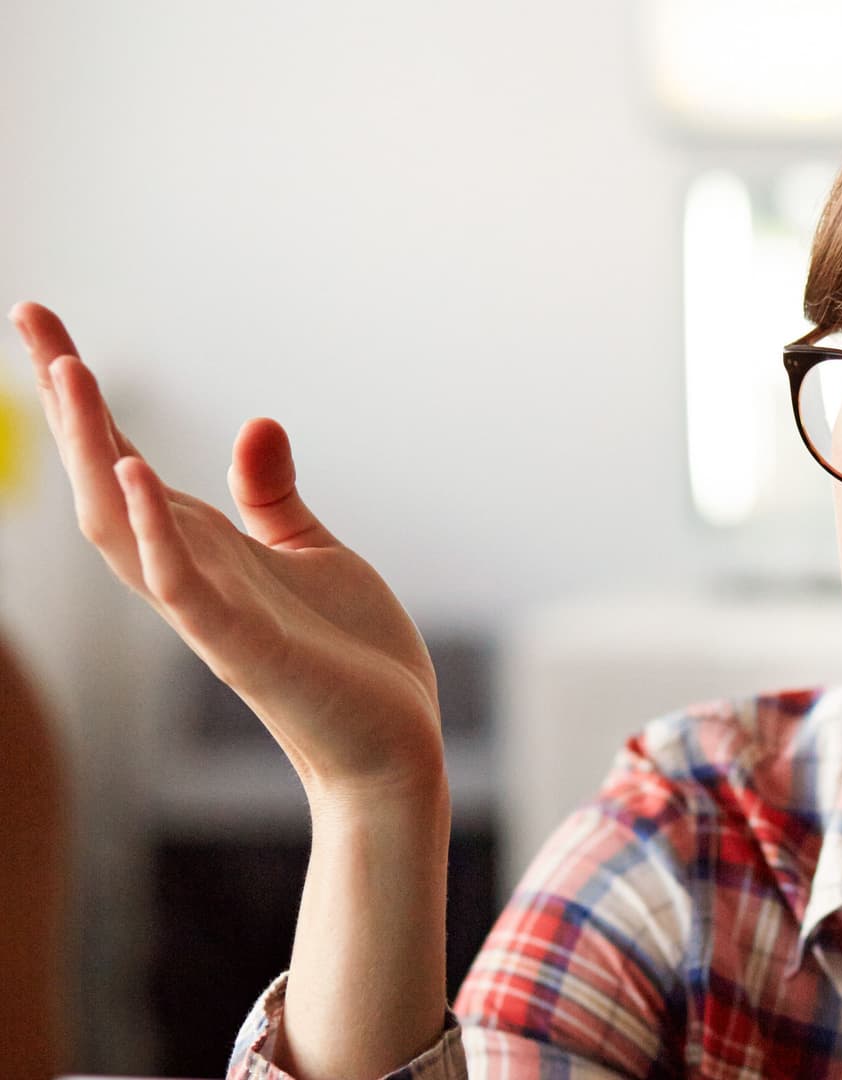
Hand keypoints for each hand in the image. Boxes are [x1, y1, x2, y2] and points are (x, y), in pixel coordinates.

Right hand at [11, 302, 442, 801]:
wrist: (390, 746)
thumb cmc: (350, 658)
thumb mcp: (312, 553)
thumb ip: (271, 496)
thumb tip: (257, 422)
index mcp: (203, 546)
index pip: (122, 459)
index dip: (81, 396)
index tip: (42, 324)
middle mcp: (188, 572)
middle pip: (102, 477)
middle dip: (66, 402)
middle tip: (31, 315)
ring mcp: (207, 611)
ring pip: (123, 524)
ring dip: (93, 450)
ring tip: (68, 372)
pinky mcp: (242, 647)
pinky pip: (179, 586)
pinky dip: (153, 531)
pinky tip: (132, 475)